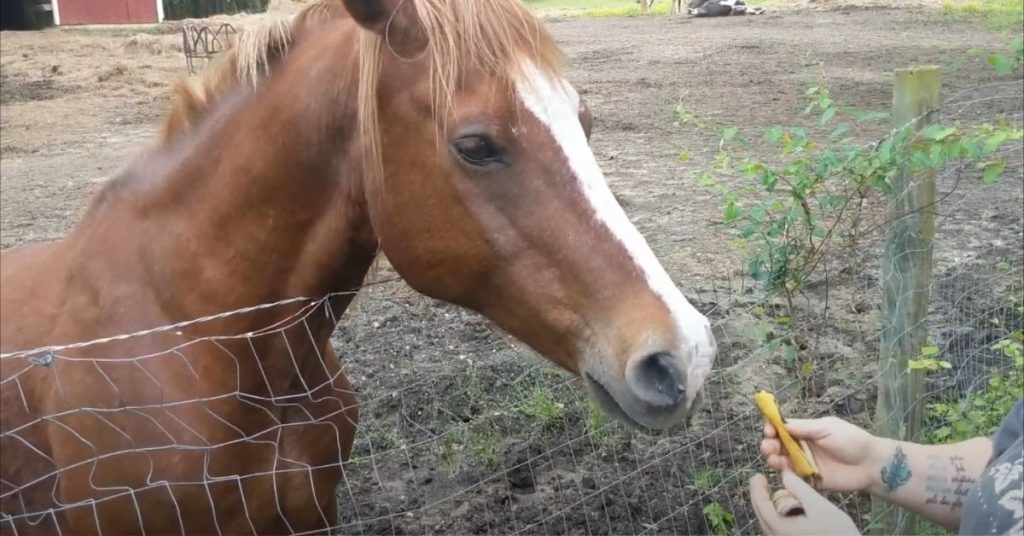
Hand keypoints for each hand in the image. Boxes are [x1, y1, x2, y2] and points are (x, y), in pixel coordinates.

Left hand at [749, 471, 860, 535]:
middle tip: (761, 481)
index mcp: (780, 528)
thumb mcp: (819, 506)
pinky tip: (786, 510)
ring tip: (773, 493)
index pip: (761, 505)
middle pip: (762, 515)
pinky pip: (777, 529)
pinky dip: (777, 516)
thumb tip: (785, 474)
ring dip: (768, 507)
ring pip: (769, 523)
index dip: (757, 489)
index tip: (757, 476)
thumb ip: (800, 489)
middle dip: (760, 497)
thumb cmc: (837, 532)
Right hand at [760, 417, 881, 492]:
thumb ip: (806, 428)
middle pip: (778, 444)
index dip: (772, 427)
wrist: (870, 465)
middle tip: (770, 446)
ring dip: (773, 458)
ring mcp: (804, 463)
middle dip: (769, 444)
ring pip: (781, 460)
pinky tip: (783, 470)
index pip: (782, 428)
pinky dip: (784, 473)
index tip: (769, 429)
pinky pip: (792, 477)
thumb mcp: (829, 428)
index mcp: (805, 431)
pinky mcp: (808, 479)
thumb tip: (783, 424)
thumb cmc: (852, 440)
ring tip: (774, 459)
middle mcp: (801, 446)